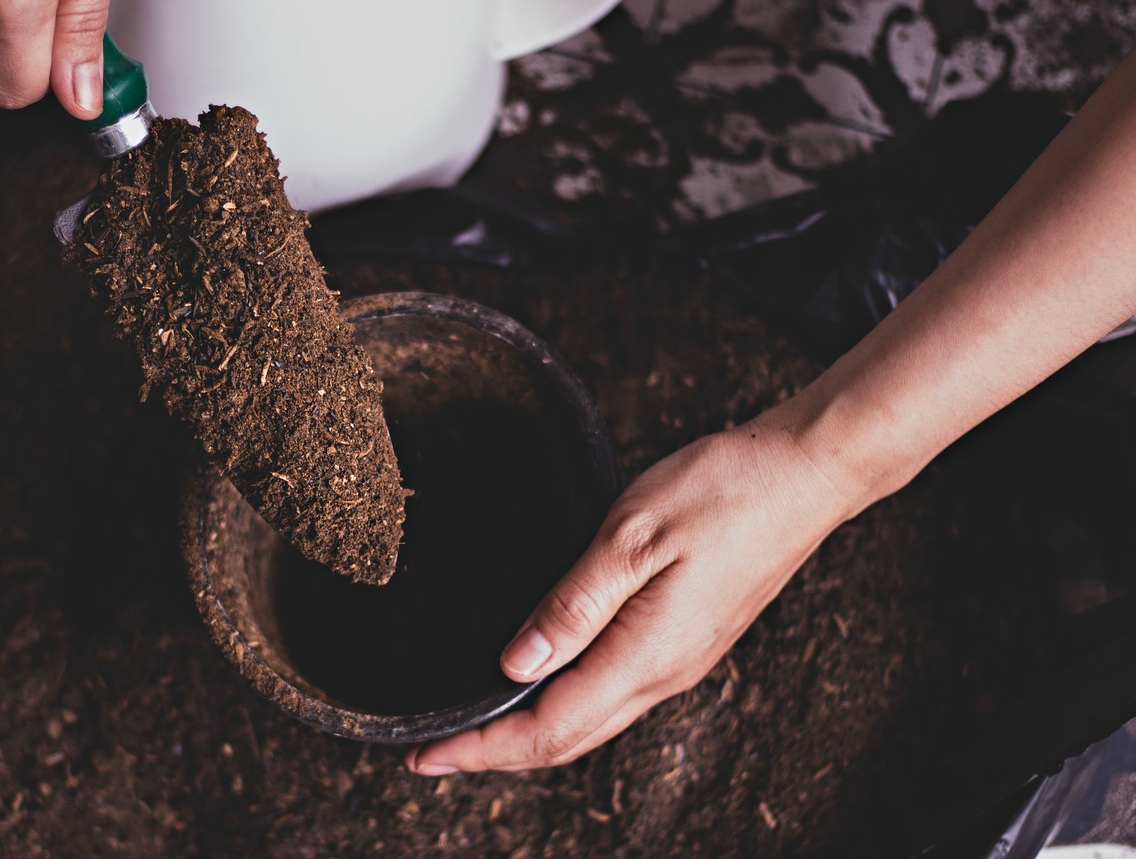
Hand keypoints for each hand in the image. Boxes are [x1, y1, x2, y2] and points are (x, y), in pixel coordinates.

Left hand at [406, 419, 863, 772]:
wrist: (806, 475)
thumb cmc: (724, 492)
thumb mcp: (630, 536)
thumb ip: (570, 605)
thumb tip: (515, 664)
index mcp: (645, 656)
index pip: (547, 729)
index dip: (481, 750)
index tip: (425, 756)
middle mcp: (663, 674)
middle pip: (565, 740)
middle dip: (493, 753)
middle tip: (430, 752)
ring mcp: (678, 661)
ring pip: (590, 721)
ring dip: (526, 733)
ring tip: (473, 726)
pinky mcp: (686, 641)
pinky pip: (613, 694)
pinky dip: (563, 704)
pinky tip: (539, 683)